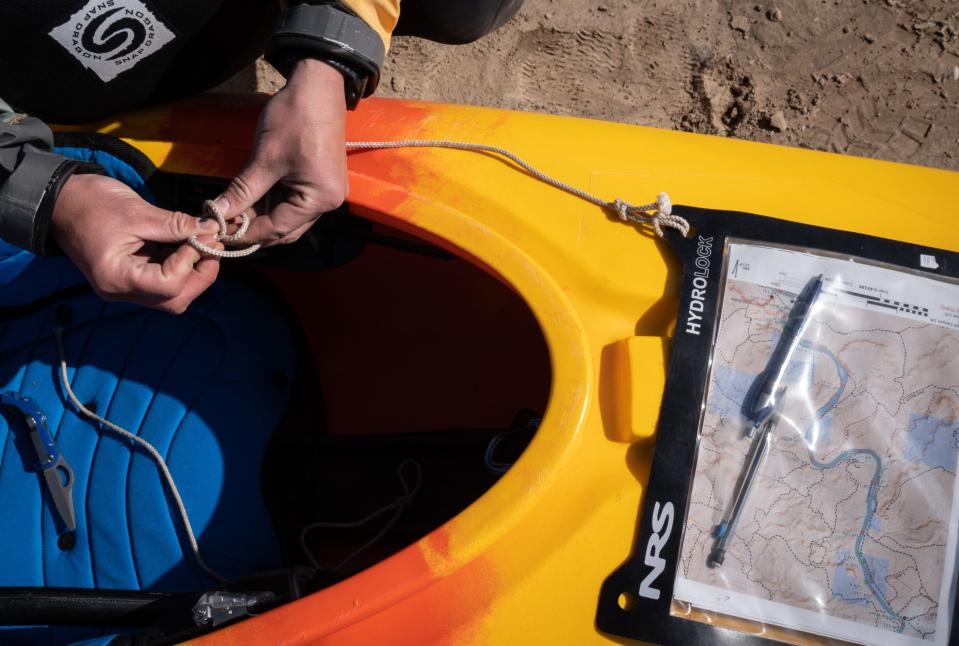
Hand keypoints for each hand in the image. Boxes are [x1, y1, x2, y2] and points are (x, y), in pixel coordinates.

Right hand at [51, 174, 222, 313]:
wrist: (61, 201)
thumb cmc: (91, 203)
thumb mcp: (137, 211)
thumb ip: (175, 225)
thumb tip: (211, 229)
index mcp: (116, 277)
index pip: (168, 286)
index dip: (191, 263)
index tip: (202, 237)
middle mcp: (121, 291)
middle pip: (175, 299)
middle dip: (200, 275)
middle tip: (212, 244)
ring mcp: (127, 287)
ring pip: (173, 295)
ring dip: (193, 271)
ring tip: (201, 242)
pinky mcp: (133, 278)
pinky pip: (165, 282)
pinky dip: (181, 266)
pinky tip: (187, 244)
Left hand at [212, 59, 347, 245]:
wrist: (319, 86)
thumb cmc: (295, 118)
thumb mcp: (265, 157)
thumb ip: (243, 190)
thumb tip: (217, 213)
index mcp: (319, 199)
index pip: (277, 229)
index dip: (245, 233)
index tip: (218, 232)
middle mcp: (328, 202)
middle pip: (285, 229)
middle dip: (254, 228)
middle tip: (223, 223)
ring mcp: (327, 192)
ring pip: (288, 216)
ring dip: (262, 215)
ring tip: (233, 208)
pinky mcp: (321, 181)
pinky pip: (294, 202)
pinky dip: (272, 202)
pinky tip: (251, 196)